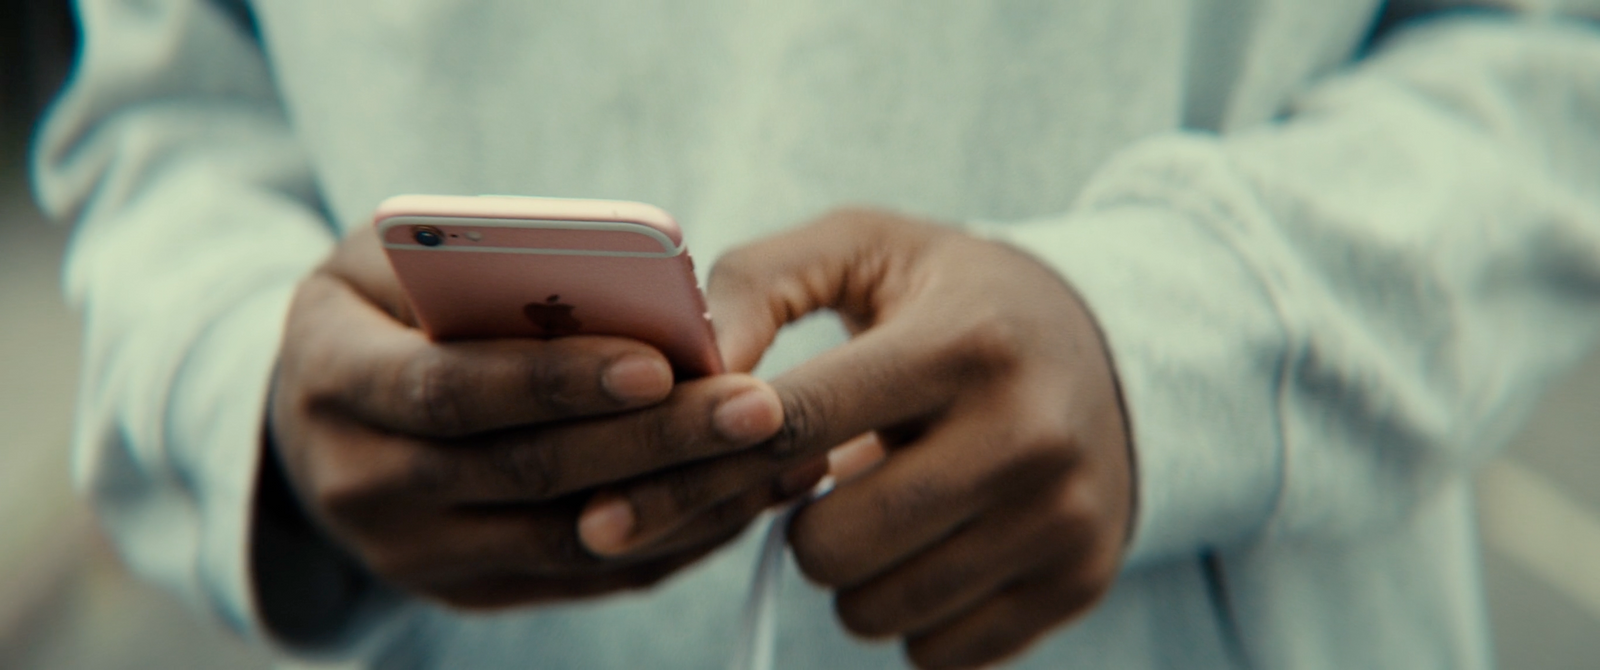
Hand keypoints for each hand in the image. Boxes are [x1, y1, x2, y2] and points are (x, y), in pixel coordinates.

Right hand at [265, 226, 825, 609]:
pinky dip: (674, 538)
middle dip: (655, 441)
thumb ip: (474, 260)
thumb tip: (601, 279)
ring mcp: (414, 554)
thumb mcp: (392, 257)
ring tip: (779, 448)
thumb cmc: (380, 308)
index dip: (556, 380)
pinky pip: (586, 576)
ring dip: (686, 497)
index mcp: (332, 381)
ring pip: (570, 538)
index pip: (452, 389)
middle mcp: (362, 484)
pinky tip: (746, 493)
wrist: (318, 417)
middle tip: (758, 405)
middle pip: (528, 472)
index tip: (660, 362)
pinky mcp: (469, 590)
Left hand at [583, 209, 1132, 668]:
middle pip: (831, 543)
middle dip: (799, 521)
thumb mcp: (865, 249)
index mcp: (968, 343)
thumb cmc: (952, 299)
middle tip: (828, 477)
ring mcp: (1064, 520)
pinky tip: (935, 543)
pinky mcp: (1079, 583)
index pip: (800, 424)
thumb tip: (691, 370)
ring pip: (873, 611)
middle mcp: (1030, 436)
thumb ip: (757, 284)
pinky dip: (910, 611)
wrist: (1111, 350)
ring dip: (851, 570)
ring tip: (888, 502)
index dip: (715, 456)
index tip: (652, 486)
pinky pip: (933, 654)